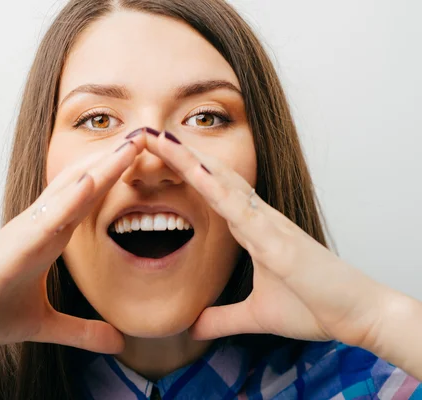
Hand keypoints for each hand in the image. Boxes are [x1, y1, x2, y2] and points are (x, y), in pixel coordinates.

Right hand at [0, 137, 144, 352]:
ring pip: (72, 190)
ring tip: (132, 143)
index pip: (92, 200)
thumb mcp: (45, 325)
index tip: (146, 160)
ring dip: (103, 166)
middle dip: (117, 160)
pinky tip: (93, 181)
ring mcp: (29, 230)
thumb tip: (118, 343)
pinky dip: (71, 199)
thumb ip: (82, 331)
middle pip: (87, 184)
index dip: (117, 178)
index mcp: (52, 236)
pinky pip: (47, 217)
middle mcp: (43, 224)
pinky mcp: (15, 245)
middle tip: (149, 135)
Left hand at [143, 131, 388, 348]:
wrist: (358, 316)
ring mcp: (268, 226)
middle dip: (179, 155)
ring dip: (190, 161)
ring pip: (222, 184)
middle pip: (211, 178)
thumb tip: (193, 328)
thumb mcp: (255, 315)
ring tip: (161, 138)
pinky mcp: (278, 243)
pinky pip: (241, 210)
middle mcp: (258, 219)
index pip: (210, 193)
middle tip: (147, 133)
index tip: (155, 156)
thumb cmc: (315, 307)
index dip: (184, 172)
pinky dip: (216, 189)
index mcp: (252, 230)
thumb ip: (222, 319)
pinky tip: (194, 171)